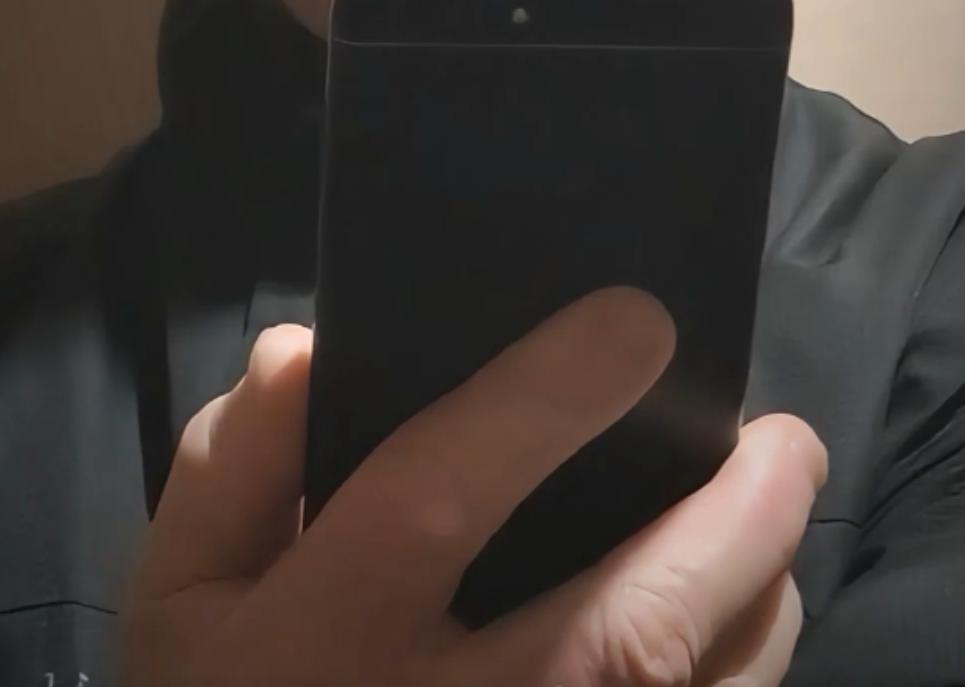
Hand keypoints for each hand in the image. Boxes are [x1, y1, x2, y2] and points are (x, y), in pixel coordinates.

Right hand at [120, 288, 825, 685]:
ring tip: (776, 523)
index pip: (434, 496)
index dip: (540, 405)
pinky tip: (742, 621)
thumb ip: (234, 463)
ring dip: (757, 615)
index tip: (640, 321)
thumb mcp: (183, 592)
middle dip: (725, 534)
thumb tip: (308, 349)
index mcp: (326, 634)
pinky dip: (733, 683)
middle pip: (616, 633)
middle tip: (787, 440)